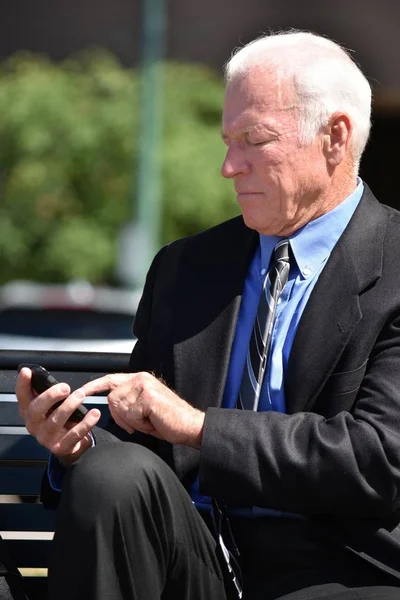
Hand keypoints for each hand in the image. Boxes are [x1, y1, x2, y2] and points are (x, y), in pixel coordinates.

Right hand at [16, 368, 100, 464]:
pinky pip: (74, 434)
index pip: (22, 396)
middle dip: (50, 396)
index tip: (27, 371)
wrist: (70, 445)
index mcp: (29, 412)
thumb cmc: (60, 419)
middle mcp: (34, 425)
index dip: (22, 384)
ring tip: (80, 395)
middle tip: (65, 387)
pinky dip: (86, 423)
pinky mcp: (61, 447)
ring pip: (56, 421)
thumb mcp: (50, 406)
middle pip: (36, 410)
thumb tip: (44, 375)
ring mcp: (46, 438)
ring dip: (69, 406)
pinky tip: (94, 413)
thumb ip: (47, 393)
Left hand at [81, 372, 204, 447]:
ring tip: (149, 421)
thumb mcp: (143, 408)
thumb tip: (110, 407)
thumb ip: (128, 402)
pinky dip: (139, 424)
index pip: (110, 379)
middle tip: (139, 424)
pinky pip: (130, 415)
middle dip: (121, 417)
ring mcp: (145, 386)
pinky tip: (152, 422)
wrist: (190, 426)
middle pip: (112, 398)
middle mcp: (142, 378)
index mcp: (140, 379)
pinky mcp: (148, 397)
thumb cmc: (168, 420)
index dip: (93, 386)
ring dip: (132, 421)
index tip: (79, 392)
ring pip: (120, 408)